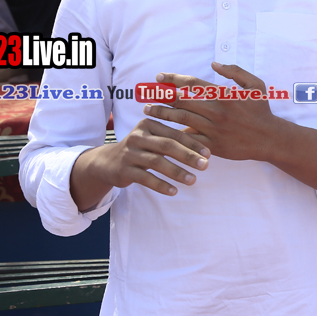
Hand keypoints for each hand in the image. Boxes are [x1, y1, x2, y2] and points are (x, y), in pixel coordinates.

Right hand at [69, 118, 210, 210]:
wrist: (108, 162)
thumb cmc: (141, 149)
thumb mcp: (154, 139)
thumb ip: (175, 139)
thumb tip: (206, 146)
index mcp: (148, 124)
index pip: (174, 134)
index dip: (193, 144)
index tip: (209, 154)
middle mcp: (137, 136)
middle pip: (167, 146)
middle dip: (188, 156)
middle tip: (205, 166)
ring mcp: (129, 153)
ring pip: (156, 162)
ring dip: (176, 172)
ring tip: (192, 180)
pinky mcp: (124, 170)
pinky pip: (145, 178)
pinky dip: (160, 185)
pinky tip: (174, 191)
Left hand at [142, 63, 282, 162]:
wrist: (269, 138)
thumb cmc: (261, 111)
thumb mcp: (255, 85)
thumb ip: (235, 71)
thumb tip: (214, 64)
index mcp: (224, 95)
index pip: (192, 83)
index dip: (173, 79)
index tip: (160, 77)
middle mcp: (216, 111)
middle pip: (181, 101)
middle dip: (161, 96)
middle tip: (147, 94)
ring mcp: (213, 129)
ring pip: (181, 119)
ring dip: (162, 113)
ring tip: (147, 110)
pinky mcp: (212, 145)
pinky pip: (189, 139)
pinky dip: (174, 134)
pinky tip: (162, 132)